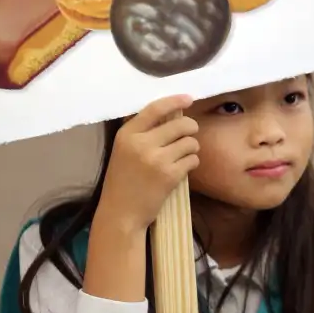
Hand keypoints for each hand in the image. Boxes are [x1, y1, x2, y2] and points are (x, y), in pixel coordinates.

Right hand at [98, 94, 199, 232]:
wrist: (121, 214)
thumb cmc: (122, 182)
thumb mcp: (123, 151)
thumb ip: (141, 132)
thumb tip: (169, 113)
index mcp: (127, 134)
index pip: (155, 108)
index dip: (175, 101)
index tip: (188, 98)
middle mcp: (141, 143)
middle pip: (180, 124)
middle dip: (191, 128)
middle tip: (190, 134)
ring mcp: (156, 159)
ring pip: (190, 142)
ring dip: (191, 148)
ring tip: (183, 155)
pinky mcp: (170, 175)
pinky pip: (192, 160)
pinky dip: (191, 163)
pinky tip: (182, 169)